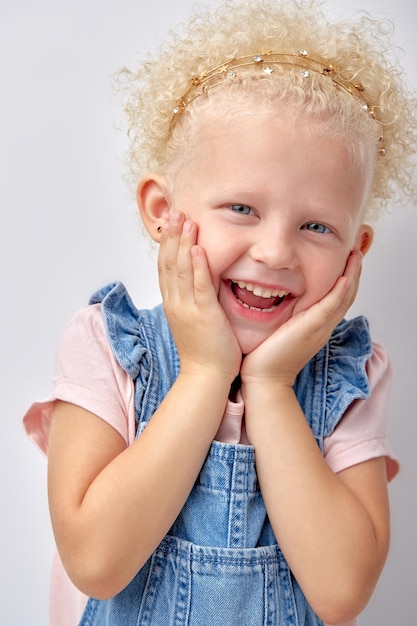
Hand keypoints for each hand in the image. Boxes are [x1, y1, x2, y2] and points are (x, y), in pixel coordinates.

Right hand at [158, 212, 241, 381]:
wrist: (205, 377)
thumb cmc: (204, 351)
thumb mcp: (192, 320)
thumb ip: (192, 299)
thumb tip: (196, 281)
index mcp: (172, 304)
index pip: (165, 268)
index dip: (167, 244)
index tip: (171, 223)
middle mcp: (175, 303)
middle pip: (168, 263)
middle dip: (172, 236)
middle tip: (175, 211)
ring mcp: (188, 309)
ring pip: (180, 270)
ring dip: (182, 243)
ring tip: (186, 220)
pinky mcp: (204, 315)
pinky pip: (199, 286)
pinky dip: (196, 266)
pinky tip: (197, 248)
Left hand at [241, 250, 362, 387]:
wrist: (264, 378)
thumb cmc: (266, 354)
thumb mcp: (280, 327)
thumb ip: (285, 313)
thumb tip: (275, 295)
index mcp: (317, 325)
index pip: (338, 297)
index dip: (346, 278)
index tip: (346, 259)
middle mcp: (323, 326)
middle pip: (347, 295)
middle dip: (354, 272)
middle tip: (357, 251)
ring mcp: (320, 328)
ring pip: (344, 298)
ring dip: (353, 276)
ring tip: (356, 256)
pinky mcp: (311, 329)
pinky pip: (331, 307)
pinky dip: (339, 292)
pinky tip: (344, 277)